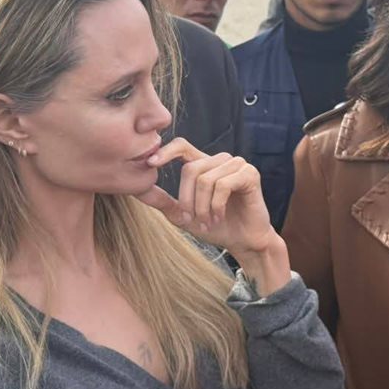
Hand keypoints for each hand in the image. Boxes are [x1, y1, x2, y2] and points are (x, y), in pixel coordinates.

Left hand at [136, 138, 289, 294]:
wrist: (245, 241)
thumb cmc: (216, 227)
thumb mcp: (183, 216)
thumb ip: (164, 201)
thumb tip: (138, 189)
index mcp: (205, 165)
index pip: (182, 146)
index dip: (166, 151)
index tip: (150, 163)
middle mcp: (221, 160)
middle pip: (191, 169)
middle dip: (187, 200)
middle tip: (192, 220)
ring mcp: (237, 164)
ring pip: (206, 179)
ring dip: (203, 207)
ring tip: (208, 222)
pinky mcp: (250, 174)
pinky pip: (223, 185)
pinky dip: (217, 206)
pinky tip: (219, 217)